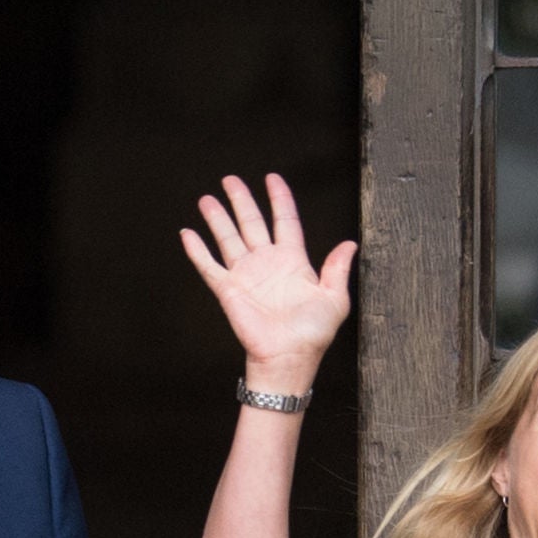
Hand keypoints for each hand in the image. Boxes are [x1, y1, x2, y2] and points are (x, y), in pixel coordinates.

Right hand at [181, 175, 355, 382]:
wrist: (288, 358)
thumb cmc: (312, 334)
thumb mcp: (335, 299)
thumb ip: (338, 269)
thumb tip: (349, 244)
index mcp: (293, 261)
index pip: (285, 220)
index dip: (279, 198)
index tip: (272, 179)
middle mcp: (267, 264)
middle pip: (252, 222)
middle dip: (241, 200)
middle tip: (230, 180)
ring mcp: (246, 275)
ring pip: (228, 238)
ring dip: (217, 218)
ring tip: (207, 199)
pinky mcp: (229, 290)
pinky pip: (210, 267)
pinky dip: (197, 251)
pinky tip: (188, 234)